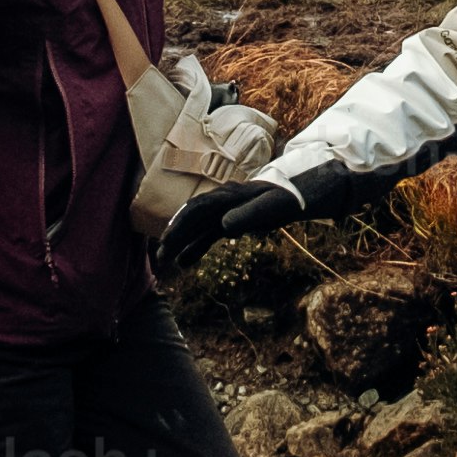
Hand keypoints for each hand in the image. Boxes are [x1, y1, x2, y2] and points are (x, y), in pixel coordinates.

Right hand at [157, 173, 309, 271]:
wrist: (296, 194)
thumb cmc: (286, 199)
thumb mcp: (272, 207)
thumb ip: (249, 215)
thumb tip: (225, 226)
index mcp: (228, 197)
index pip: (198, 209)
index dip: (181, 223)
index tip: (169, 239)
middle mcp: (221, 203)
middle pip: (191, 218)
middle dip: (174, 236)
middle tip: (161, 257)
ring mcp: (223, 212)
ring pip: (196, 228)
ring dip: (180, 243)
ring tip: (166, 261)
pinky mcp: (228, 222)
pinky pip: (207, 235)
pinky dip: (194, 247)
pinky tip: (184, 262)